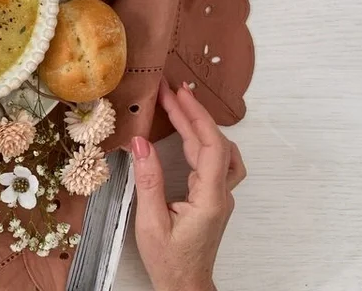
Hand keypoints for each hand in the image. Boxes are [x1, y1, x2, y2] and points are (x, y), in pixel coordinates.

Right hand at [131, 81, 246, 290]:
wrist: (186, 287)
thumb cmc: (169, 261)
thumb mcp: (150, 222)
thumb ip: (148, 181)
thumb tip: (140, 144)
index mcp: (209, 199)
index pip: (210, 146)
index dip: (195, 116)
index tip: (176, 94)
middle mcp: (221, 194)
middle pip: (215, 143)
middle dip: (193, 113)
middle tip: (170, 90)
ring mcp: (220, 197)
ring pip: (220, 151)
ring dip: (201, 125)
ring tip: (180, 106)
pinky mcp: (213, 199)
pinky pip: (215, 161)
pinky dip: (202, 141)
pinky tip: (189, 135)